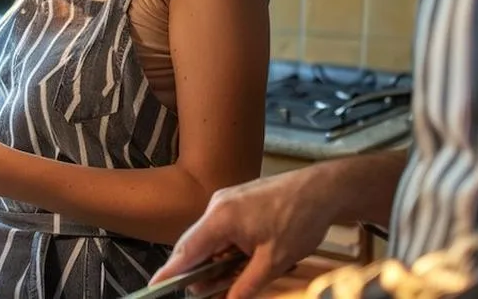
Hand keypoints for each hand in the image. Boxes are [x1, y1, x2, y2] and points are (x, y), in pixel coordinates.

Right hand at [151, 167, 337, 298]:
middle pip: (195, 245)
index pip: (187, 250)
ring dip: (217, 261)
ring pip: (210, 239)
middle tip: (209, 293)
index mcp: (221, 218)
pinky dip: (226, 248)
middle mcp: (217, 206)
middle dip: (199, 272)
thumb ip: (247, 284)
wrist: (321, 188)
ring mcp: (226, 202)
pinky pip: (221, 230)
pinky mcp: (236, 202)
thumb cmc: (300, 218)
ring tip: (238, 275)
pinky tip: (243, 260)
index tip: (156, 286)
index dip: (170, 271)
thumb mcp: (274, 260)